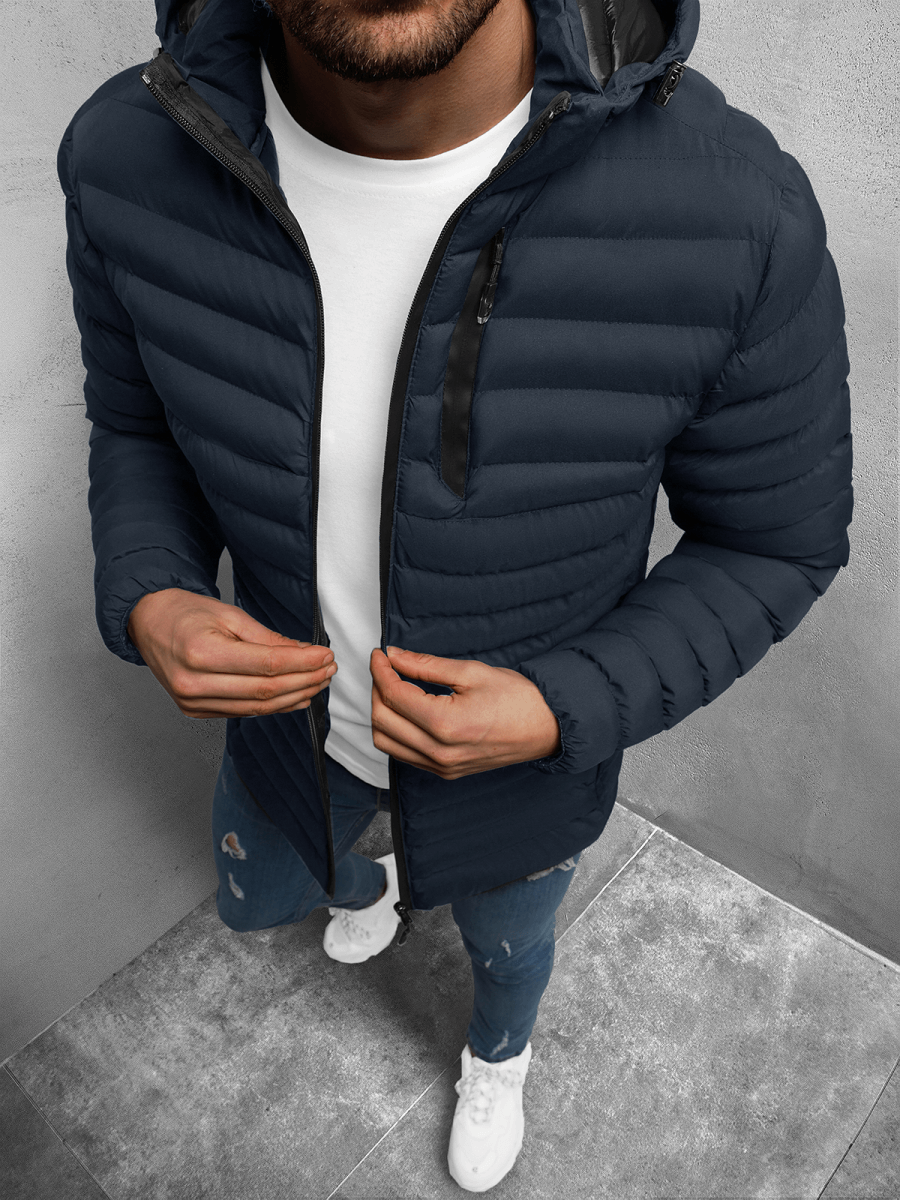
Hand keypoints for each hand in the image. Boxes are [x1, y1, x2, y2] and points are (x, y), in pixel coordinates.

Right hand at [127, 589, 335, 717]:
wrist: (150, 623)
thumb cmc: (186, 613)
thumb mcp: (229, 615)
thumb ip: (267, 638)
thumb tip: (304, 653)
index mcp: (201, 654)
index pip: (266, 665)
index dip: (302, 663)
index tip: (325, 656)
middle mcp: (194, 684)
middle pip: (265, 691)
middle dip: (304, 681)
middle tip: (328, 670)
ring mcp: (193, 703)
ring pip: (257, 708)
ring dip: (294, 697)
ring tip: (318, 683)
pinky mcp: (196, 712)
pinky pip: (243, 712)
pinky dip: (273, 706)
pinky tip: (294, 697)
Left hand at [369, 646, 560, 779]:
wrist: (547, 728)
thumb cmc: (518, 698)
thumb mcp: (471, 672)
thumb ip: (426, 665)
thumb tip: (395, 656)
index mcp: (445, 725)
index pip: (393, 696)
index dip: (381, 670)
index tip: (381, 654)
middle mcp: (439, 752)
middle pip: (382, 720)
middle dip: (377, 689)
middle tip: (387, 667)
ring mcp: (441, 767)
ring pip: (386, 742)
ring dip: (382, 712)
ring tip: (394, 687)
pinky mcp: (446, 773)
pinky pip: (404, 755)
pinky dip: (395, 732)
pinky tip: (406, 711)